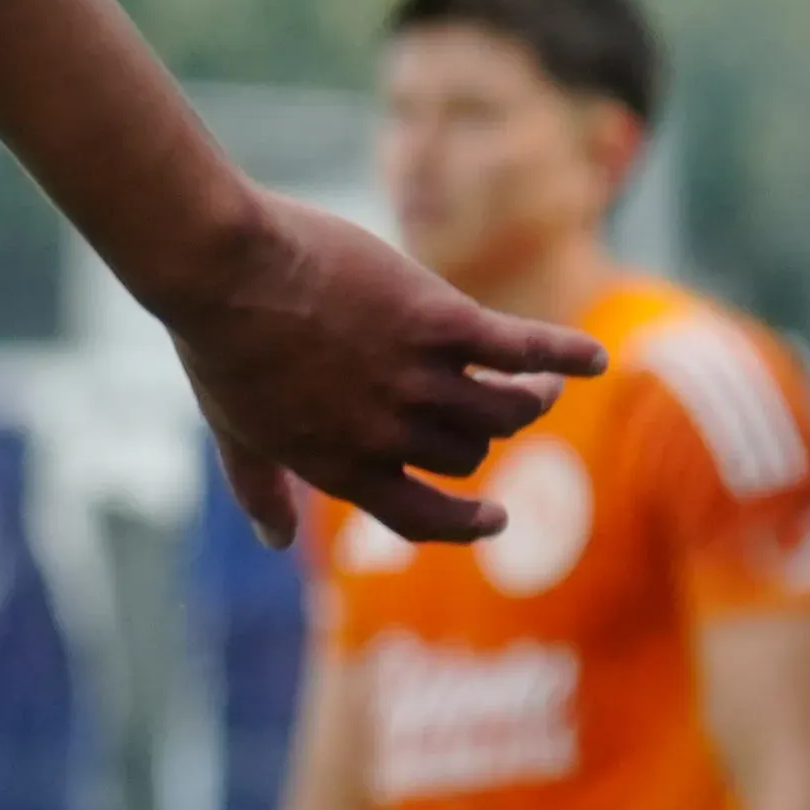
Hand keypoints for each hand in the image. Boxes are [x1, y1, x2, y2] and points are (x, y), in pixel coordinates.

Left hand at [158, 190, 598, 548]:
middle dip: (481, 438)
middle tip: (491, 407)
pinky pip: (521, 350)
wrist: (222, 268)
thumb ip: (259, 487)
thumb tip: (275, 541)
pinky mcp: (440, 322)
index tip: (496, 517)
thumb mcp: (234, 428)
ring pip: (505, 411)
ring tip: (543, 385)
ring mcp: (418, 379)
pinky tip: (591, 359)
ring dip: (532, 401)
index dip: (465, 524)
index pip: (424, 519)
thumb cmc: (219, 342)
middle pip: (467, 453)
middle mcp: (390, 434)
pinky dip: (564, 355)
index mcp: (343, 467)